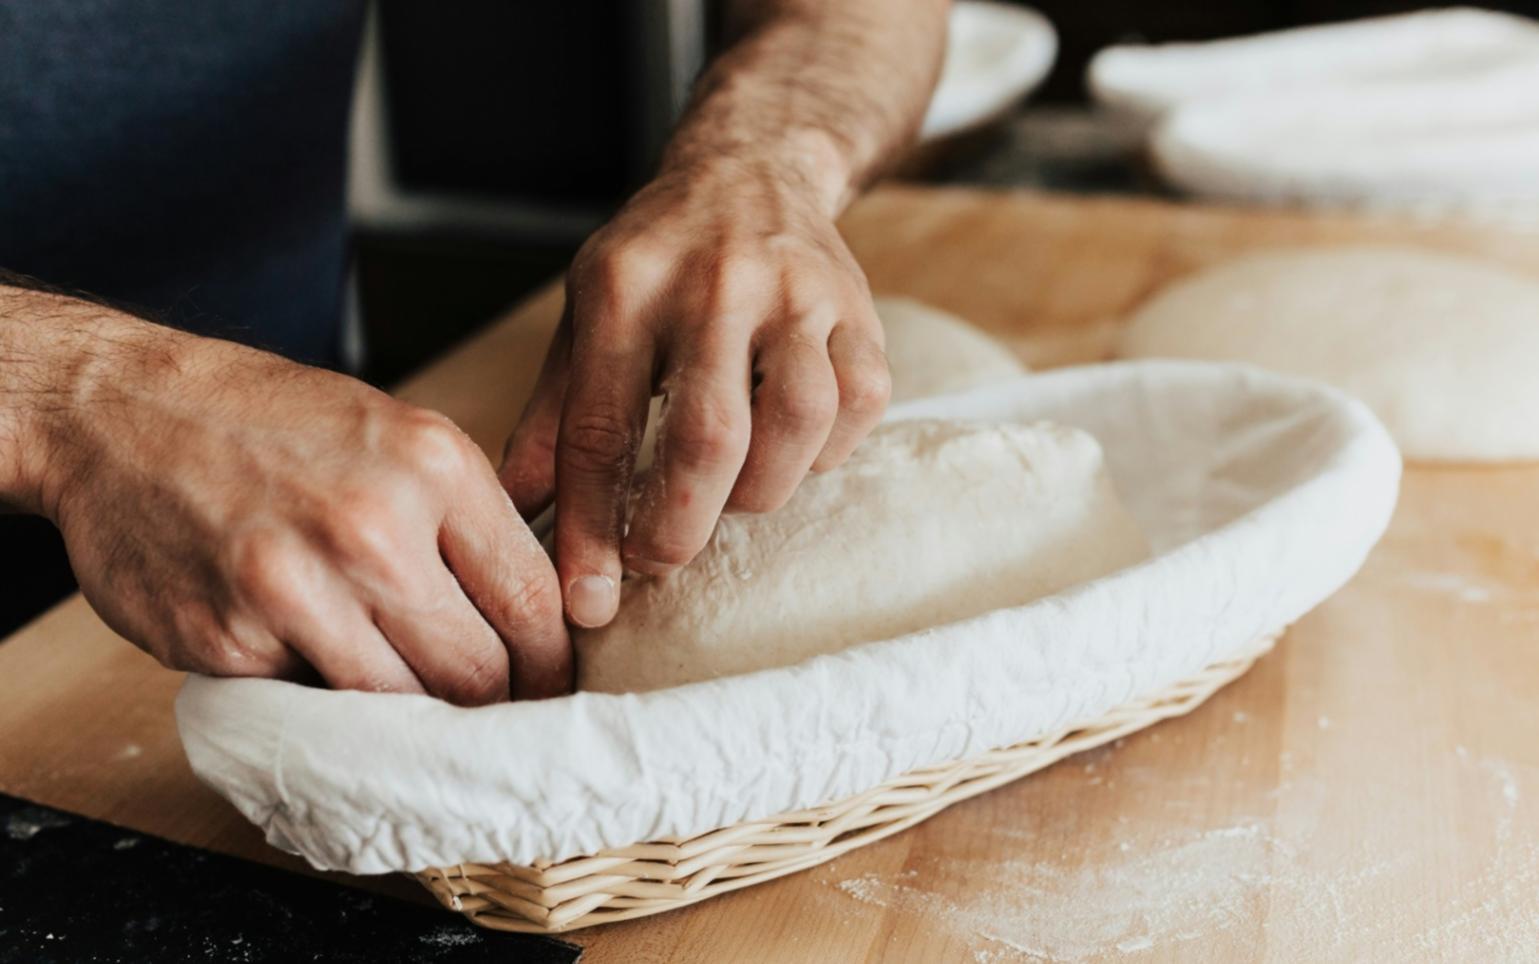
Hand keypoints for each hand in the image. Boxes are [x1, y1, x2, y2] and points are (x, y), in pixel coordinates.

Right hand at [33, 316, 569, 703]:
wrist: (118, 410)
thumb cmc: (267, 421)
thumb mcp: (393, 433)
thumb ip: (465, 518)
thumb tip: (535, 616)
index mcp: (431, 467)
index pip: (532, 600)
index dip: (554, 663)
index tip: (553, 687)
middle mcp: (370, 528)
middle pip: (476, 672)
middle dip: (492, 705)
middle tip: (492, 714)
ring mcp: (293, 591)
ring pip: (400, 706)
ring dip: (413, 717)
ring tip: (413, 703)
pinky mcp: (227, 642)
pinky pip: (309, 702)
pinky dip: (323, 695)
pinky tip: (312, 658)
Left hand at [499, 159, 891, 628]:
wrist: (753, 166)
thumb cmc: (658, 260)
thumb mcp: (587, 315)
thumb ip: (555, 417)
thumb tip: (517, 515)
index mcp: (626, 287)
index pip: (601, 427)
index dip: (591, 527)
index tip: (587, 600)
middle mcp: (714, 282)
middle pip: (707, 436)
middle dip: (680, 525)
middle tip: (661, 561)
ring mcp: (797, 291)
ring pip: (797, 423)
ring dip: (761, 490)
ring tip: (732, 498)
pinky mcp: (859, 308)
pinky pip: (859, 406)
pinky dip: (826, 453)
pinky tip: (790, 453)